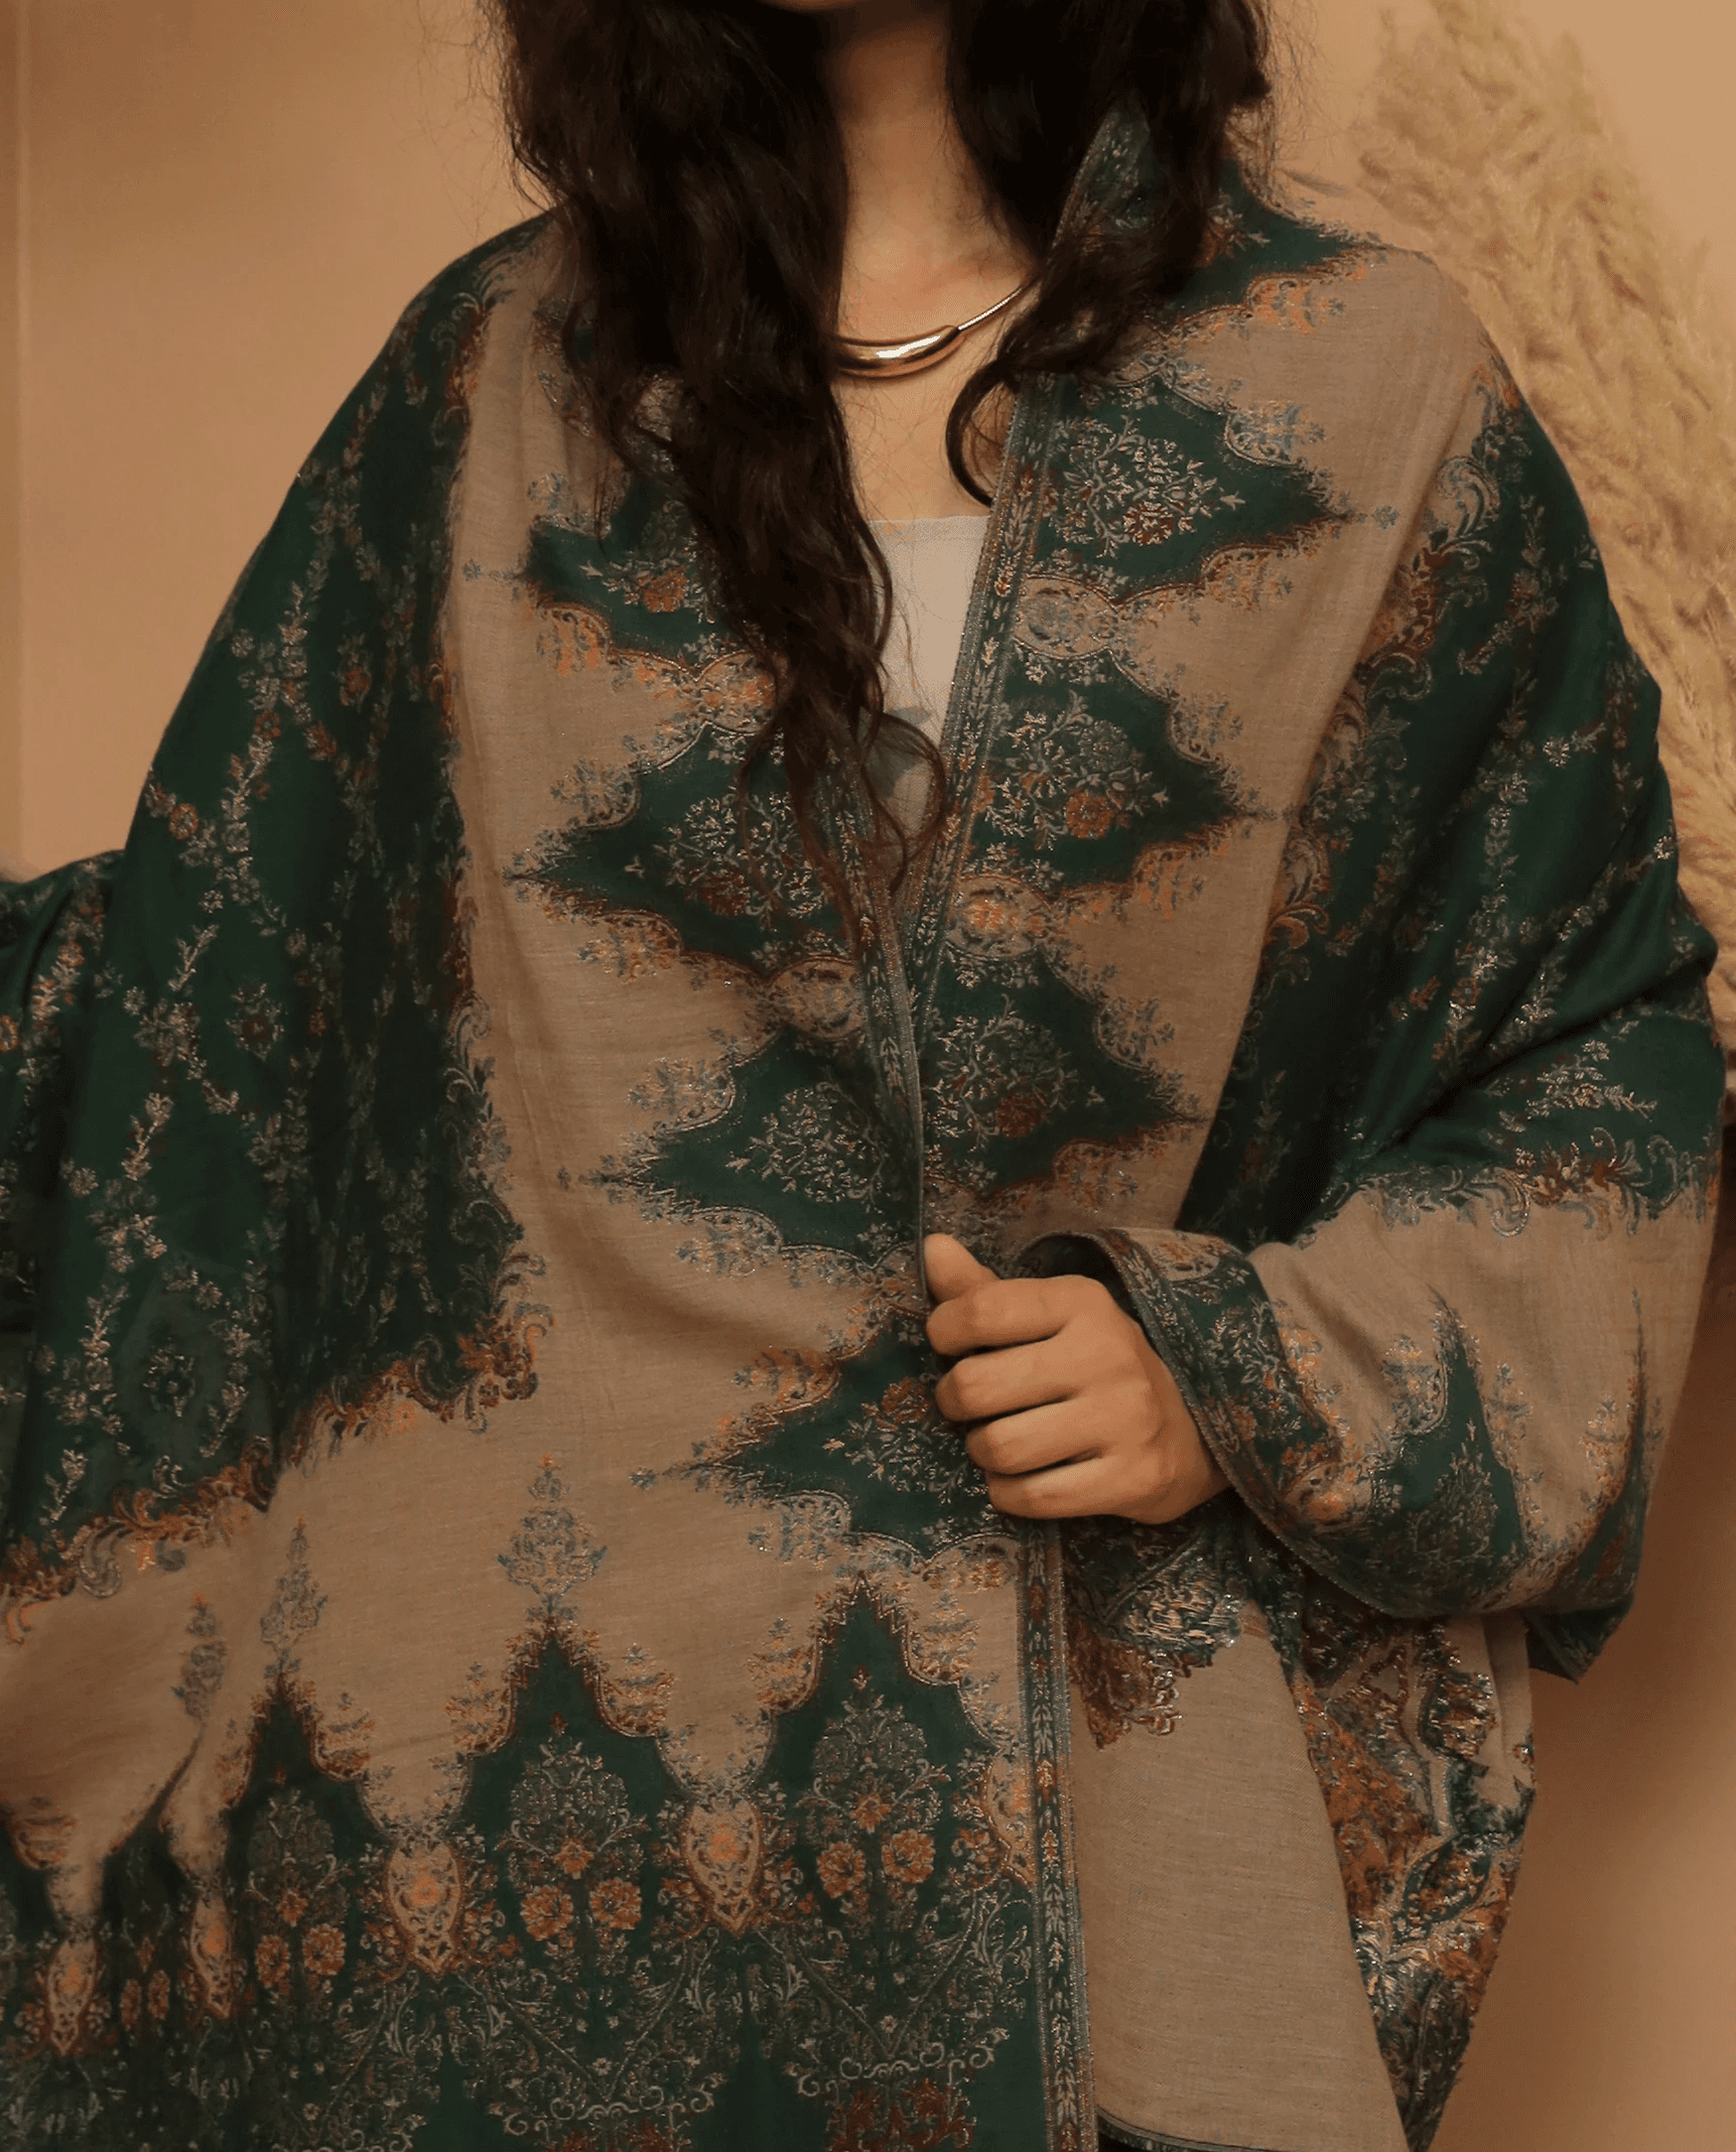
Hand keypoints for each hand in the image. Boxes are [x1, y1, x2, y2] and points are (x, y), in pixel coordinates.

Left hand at [924, 1234, 1228, 1525]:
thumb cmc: (1096, 1365)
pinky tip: (1017, 1480)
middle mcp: (1106, 1353)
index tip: (950, 1346)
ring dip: (982, 1453)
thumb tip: (932, 1247)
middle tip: (966, 1406)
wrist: (1192, 1429)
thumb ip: (985, 1289)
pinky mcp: (1134, 1477)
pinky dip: (1009, 1494)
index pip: (980, 1310)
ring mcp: (1125, 1417)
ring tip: (995, 1443)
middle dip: (954, 1402)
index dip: (944, 1332)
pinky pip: (1034, 1497)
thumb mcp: (1050, 1317)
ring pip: (1000, 1448)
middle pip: (976, 1387)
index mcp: (1082, 1302)